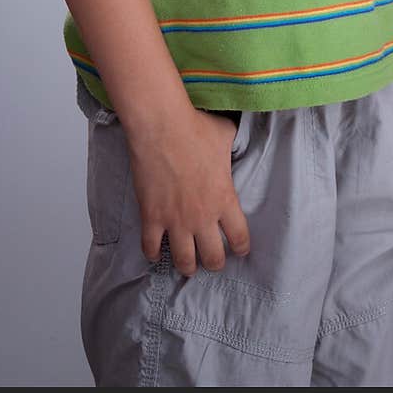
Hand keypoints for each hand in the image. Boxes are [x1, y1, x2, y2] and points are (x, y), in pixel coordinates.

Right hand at [127, 108, 250, 276]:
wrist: (161, 126)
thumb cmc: (196, 128)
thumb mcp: (226, 134)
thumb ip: (232, 146)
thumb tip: (235, 138)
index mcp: (225, 200)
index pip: (240, 237)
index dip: (241, 247)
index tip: (240, 249)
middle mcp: (203, 217)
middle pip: (213, 258)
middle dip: (215, 263)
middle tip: (212, 260)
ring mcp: (175, 220)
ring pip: (184, 261)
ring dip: (187, 266)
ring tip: (188, 265)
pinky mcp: (151, 217)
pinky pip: (151, 248)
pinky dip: (153, 253)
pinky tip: (156, 252)